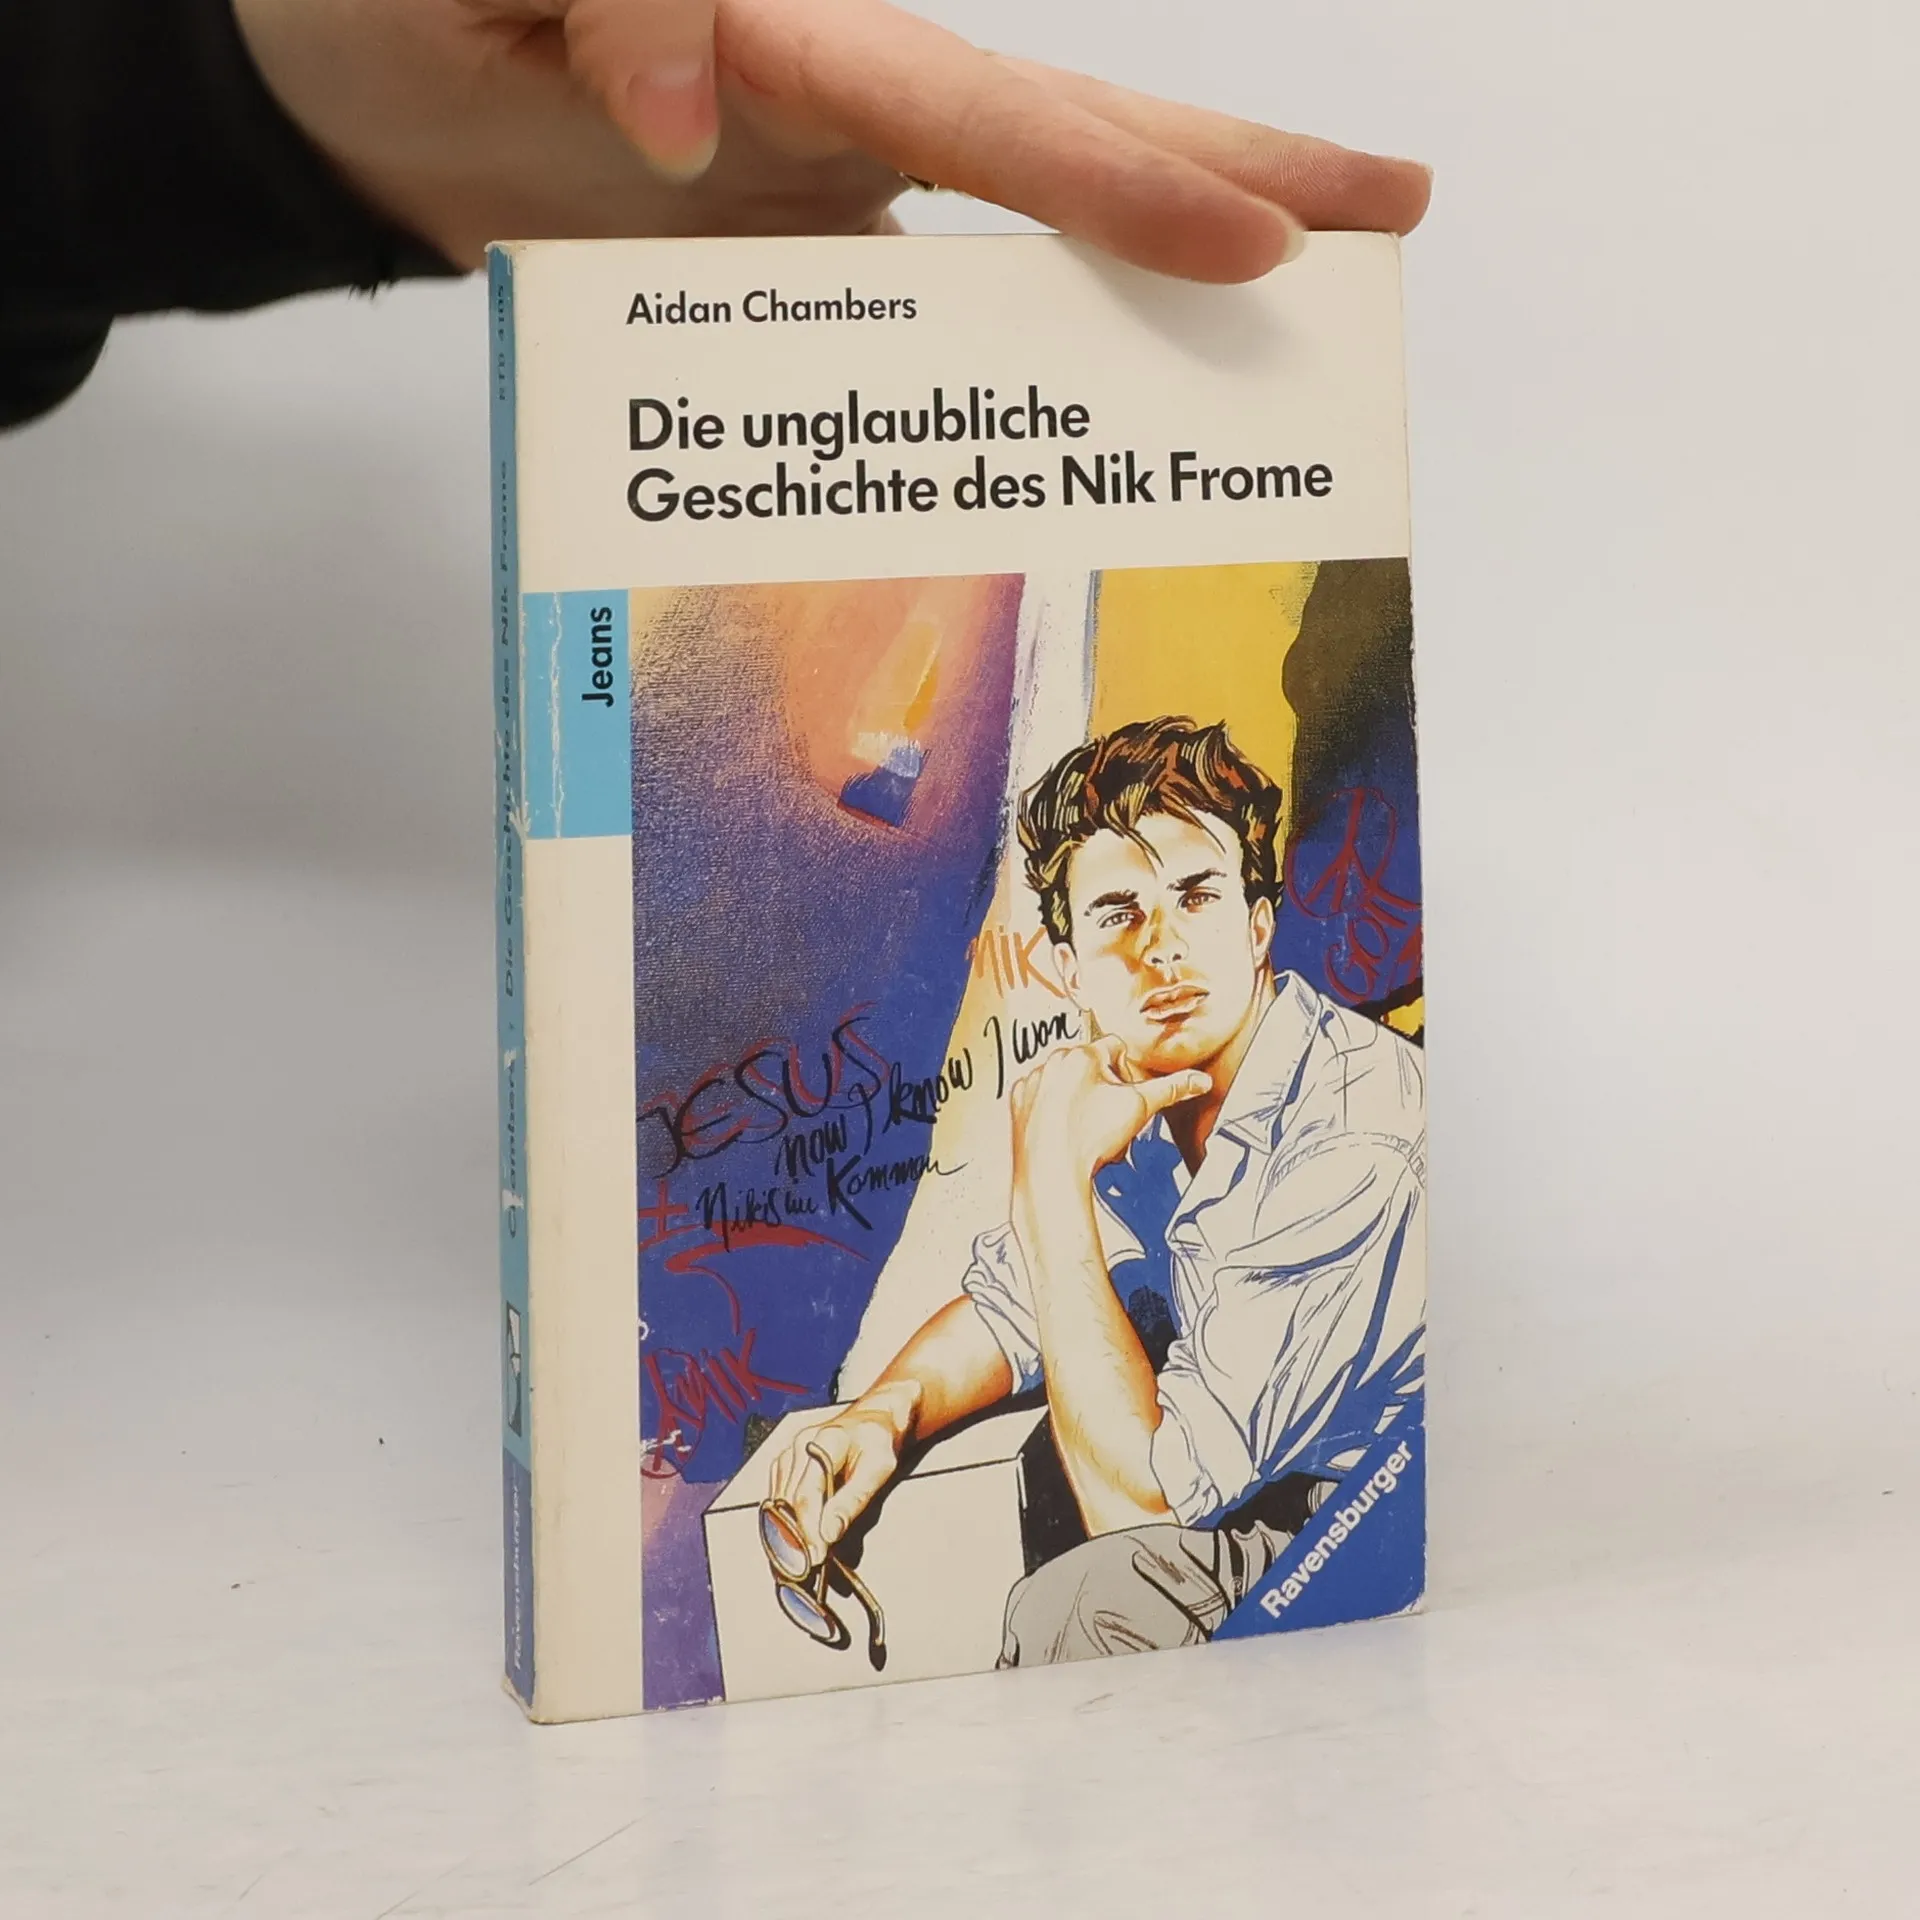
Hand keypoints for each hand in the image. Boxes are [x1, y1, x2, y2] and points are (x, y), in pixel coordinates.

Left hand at [234, 0, 1430, 277]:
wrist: (381, 98)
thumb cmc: (412, 17)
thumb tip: (690, 112)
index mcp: (790, 39)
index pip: (982, 104)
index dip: (1114, 178)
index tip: (1247, 249)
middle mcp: (845, 105)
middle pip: (1065, 133)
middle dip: (1231, 173)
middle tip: (1393, 212)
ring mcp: (837, 185)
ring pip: (1031, 217)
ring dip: (1167, 256)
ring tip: (1313, 287)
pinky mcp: (804, 260)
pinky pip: (930, 318)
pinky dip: (1021, 366)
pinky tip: (1106, 407)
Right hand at [765, 1380, 917, 1561]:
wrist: (874, 1418)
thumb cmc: (879, 1441)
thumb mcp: (879, 1468)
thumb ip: (854, 1499)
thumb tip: (830, 1532)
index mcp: (823, 1441)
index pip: (806, 1495)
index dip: (807, 1530)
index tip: (814, 1558)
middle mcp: (798, 1445)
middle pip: (786, 1501)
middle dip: (792, 1538)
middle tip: (802, 1569)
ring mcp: (788, 1452)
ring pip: (776, 1501)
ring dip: (782, 1532)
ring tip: (793, 1562)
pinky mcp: (784, 1462)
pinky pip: (776, 1497)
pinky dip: (780, 1520)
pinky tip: (789, 1540)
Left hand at [1012, 1035, 1206, 1183]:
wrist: (1051, 1174)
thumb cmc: (1091, 1139)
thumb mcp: (1139, 1108)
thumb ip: (1171, 1089)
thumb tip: (1200, 1080)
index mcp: (1083, 1054)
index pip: (1117, 1048)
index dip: (1128, 1073)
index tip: (1125, 1097)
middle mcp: (1053, 1060)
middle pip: (1091, 1065)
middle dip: (1104, 1089)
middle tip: (1108, 1118)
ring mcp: (1033, 1080)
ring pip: (1066, 1081)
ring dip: (1080, 1099)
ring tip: (1086, 1129)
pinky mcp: (1018, 1101)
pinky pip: (1041, 1097)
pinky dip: (1052, 1110)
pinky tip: (1063, 1131)